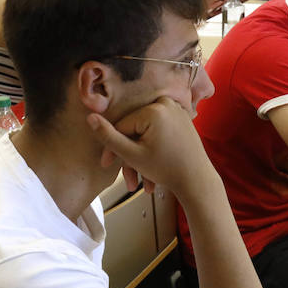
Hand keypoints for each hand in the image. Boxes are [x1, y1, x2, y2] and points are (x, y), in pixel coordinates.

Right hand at [86, 96, 213, 198]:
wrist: (198, 180)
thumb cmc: (167, 169)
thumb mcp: (132, 155)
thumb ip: (109, 137)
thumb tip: (89, 117)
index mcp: (154, 109)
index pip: (123, 127)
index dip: (113, 147)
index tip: (107, 165)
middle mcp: (166, 103)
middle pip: (135, 130)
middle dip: (130, 156)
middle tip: (128, 180)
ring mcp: (176, 110)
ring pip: (146, 133)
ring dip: (141, 157)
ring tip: (143, 183)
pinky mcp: (181, 118)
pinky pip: (159, 131)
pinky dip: (153, 148)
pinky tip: (153, 170)